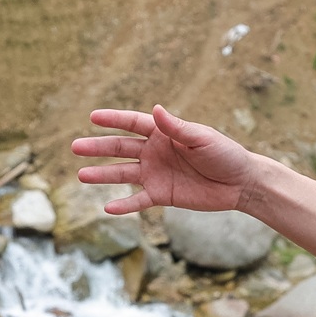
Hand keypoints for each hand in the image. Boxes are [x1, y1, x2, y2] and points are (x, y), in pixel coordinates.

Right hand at [71, 106, 258, 214]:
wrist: (240, 183)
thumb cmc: (225, 154)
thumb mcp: (202, 139)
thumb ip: (177, 128)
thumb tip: (156, 109)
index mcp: (164, 133)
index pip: (133, 123)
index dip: (113, 120)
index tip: (92, 117)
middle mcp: (155, 152)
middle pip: (120, 148)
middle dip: (98, 147)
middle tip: (75, 146)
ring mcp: (156, 174)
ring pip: (123, 174)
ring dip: (102, 175)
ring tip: (81, 175)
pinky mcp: (162, 195)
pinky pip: (138, 200)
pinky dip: (124, 205)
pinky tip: (108, 208)